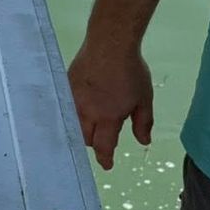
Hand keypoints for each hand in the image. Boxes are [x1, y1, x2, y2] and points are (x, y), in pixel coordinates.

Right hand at [68, 37, 154, 170]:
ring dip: (82, 129)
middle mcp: (86, 113)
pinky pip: (66, 108)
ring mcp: (73, 100)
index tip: (107, 165)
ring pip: (73, 124)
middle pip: (84, 138)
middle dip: (93, 143)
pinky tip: (79, 108)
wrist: (108, 44)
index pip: (103, 146)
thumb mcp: (144, 98)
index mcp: (107, 118)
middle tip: (102, 140)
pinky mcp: (65, 87)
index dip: (105, 158)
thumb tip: (143, 142)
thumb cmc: (131, 71)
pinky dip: (73, 114)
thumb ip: (143, 122)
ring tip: (90, 125)